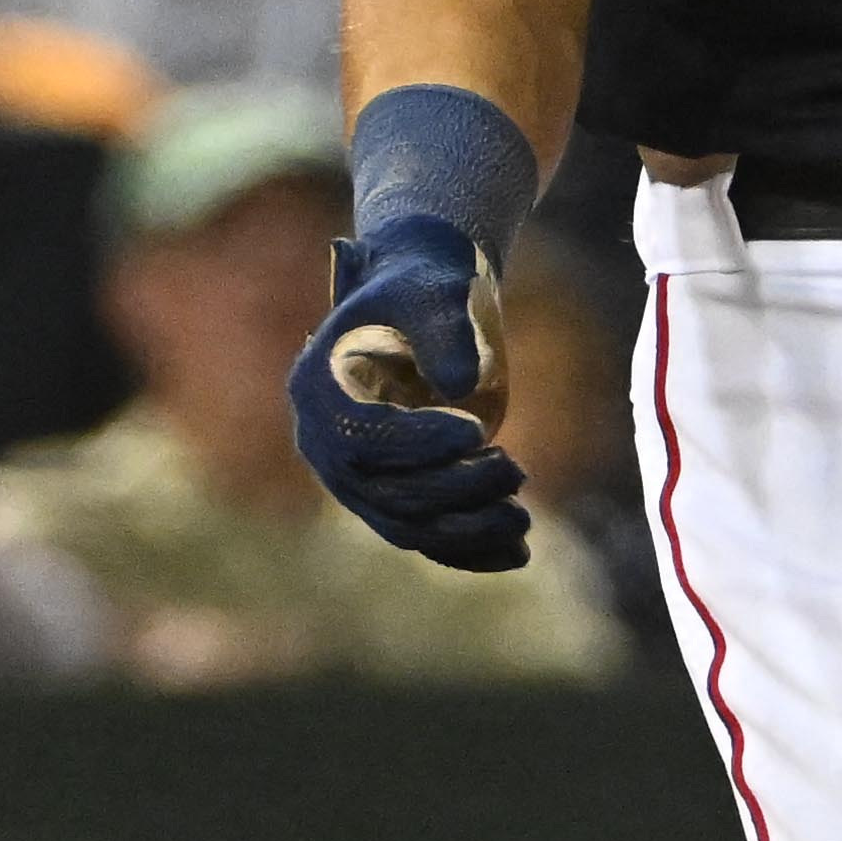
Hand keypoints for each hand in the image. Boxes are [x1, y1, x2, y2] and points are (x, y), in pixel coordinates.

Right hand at [294, 216, 524, 567]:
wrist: (424, 301)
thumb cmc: (424, 287)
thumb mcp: (432, 291)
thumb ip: (442, 331)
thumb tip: (461, 386)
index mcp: (318, 389)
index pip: (360, 438)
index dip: (416, 442)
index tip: (475, 429)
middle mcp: (326, 444)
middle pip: (384, 491)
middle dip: (453, 489)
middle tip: (515, 468)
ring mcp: (357, 478)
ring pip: (406, 524)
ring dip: (466, 530)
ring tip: (523, 517)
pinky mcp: (391, 496)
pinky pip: (425, 535)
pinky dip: (468, 551)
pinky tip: (515, 554)